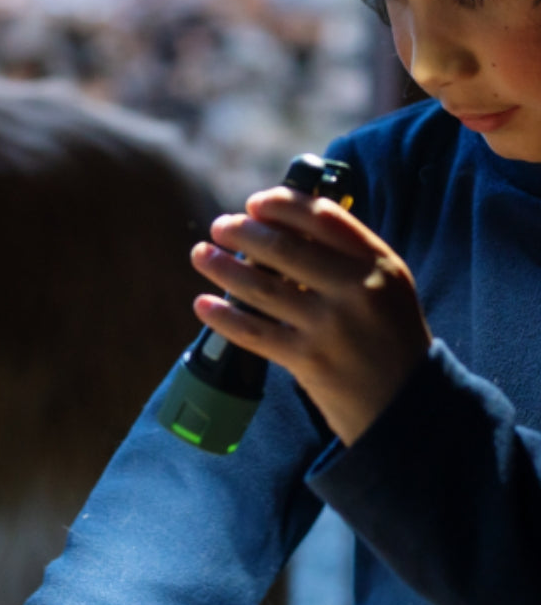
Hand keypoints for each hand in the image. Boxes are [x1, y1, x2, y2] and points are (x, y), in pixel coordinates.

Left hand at [190, 187, 431, 445]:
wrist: (405, 401)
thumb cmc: (388, 337)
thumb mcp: (385, 286)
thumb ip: (345, 257)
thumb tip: (284, 228)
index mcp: (377, 263)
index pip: (323, 218)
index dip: (283, 205)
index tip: (255, 203)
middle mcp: (355, 289)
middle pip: (285, 249)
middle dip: (243, 233)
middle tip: (219, 227)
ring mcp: (329, 326)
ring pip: (262, 289)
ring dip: (223, 268)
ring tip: (200, 254)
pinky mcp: (307, 360)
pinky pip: (254, 333)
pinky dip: (223, 317)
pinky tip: (202, 304)